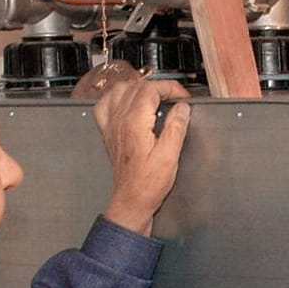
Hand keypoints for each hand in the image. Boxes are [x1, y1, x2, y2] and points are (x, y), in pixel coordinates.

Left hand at [74, 62, 190, 235]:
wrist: (131, 201)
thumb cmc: (149, 184)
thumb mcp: (170, 156)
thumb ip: (176, 127)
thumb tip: (182, 107)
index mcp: (134, 123)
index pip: (151, 90)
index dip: (170, 88)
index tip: (183, 97)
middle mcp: (119, 121)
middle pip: (136, 86)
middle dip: (159, 87)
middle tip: (175, 98)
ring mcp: (111, 125)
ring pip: (119, 90)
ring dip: (139, 88)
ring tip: (155, 97)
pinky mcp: (108, 132)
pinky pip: (105, 104)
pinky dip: (117, 97)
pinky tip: (128, 102)